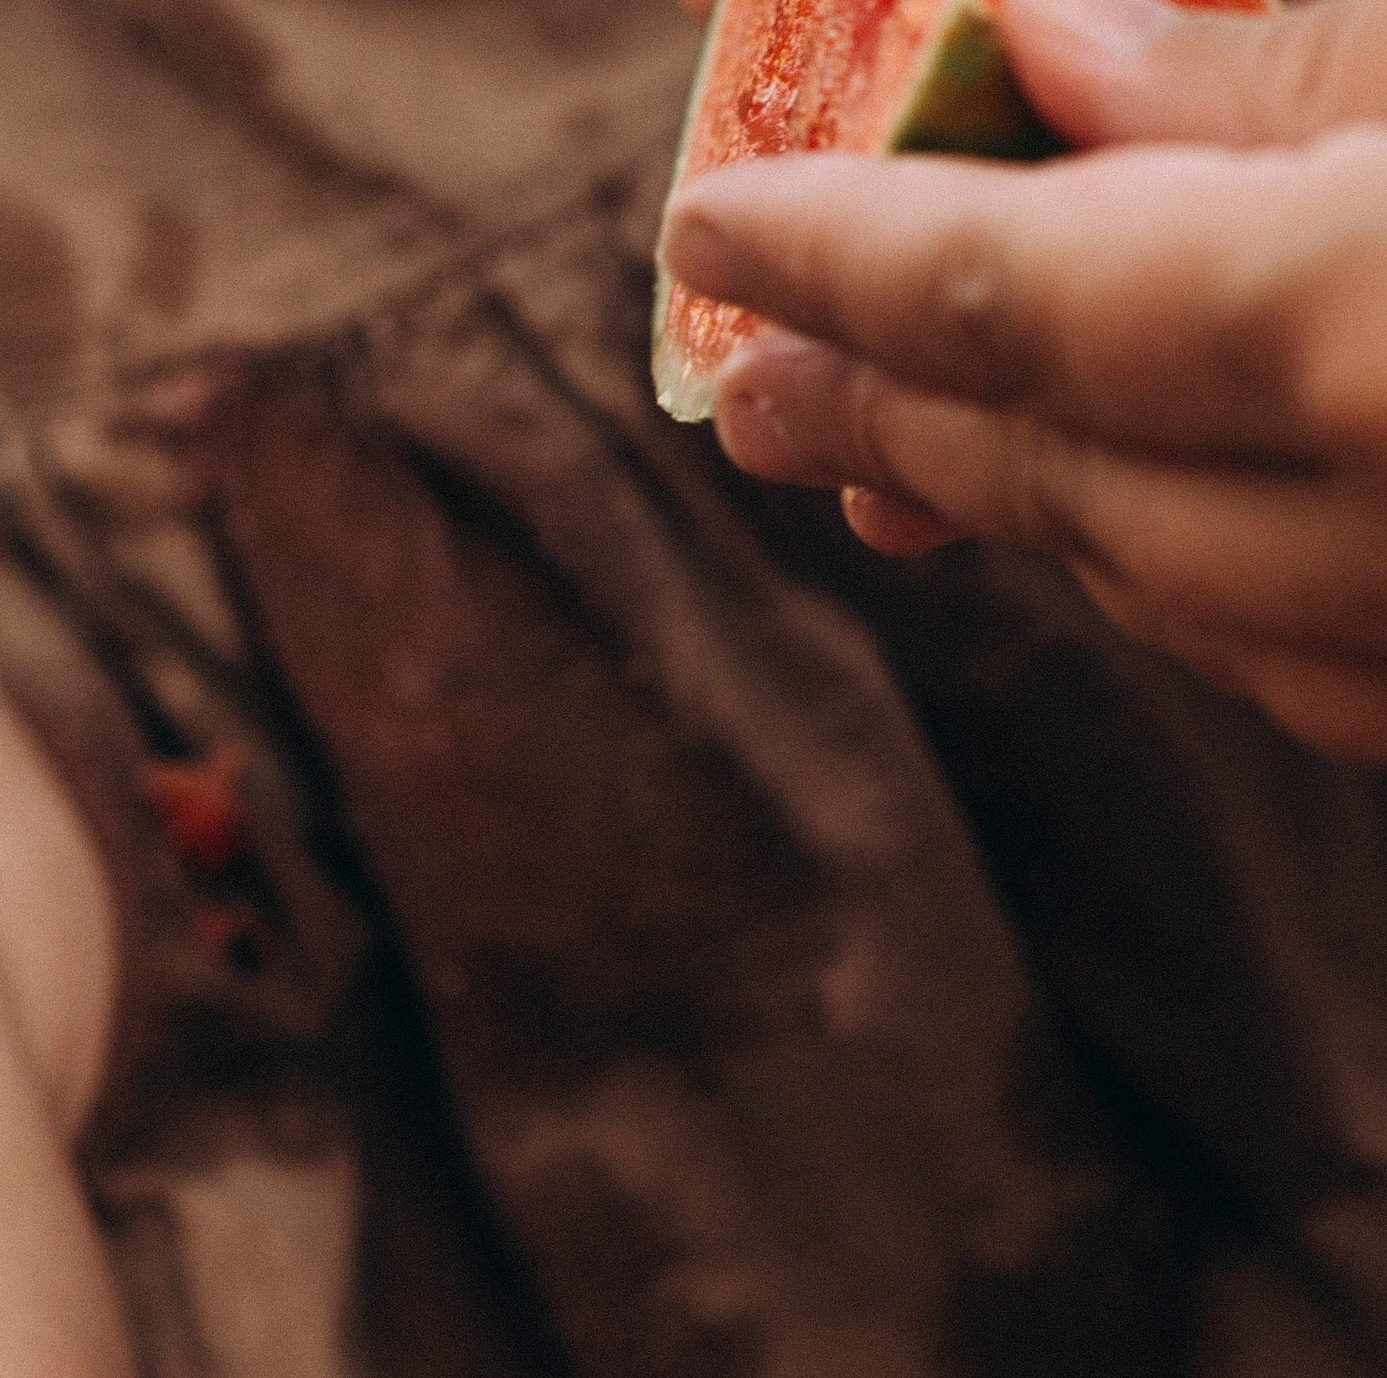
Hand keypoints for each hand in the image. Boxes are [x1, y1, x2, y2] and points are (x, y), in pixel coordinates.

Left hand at [663, 0, 1386, 758]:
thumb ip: (1276, 76)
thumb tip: (1044, 47)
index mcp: (1365, 343)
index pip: (1024, 300)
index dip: (844, 259)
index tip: (710, 235)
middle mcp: (1382, 552)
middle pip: (1070, 483)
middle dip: (891, 420)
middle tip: (755, 393)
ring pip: (1179, 600)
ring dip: (1020, 511)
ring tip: (885, 468)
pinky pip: (1299, 663)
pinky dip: (1184, 577)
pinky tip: (1130, 525)